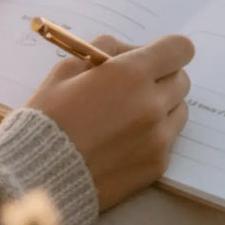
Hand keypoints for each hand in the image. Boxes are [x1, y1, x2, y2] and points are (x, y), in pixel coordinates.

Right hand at [27, 33, 194, 211]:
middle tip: (133, 86)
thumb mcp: (67, 69)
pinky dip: (154, 135)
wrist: (42, 175)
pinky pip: (169, 139)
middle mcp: (152, 104)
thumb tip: (129, 50)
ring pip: (180, 109)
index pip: (180, 49)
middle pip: (182, 79)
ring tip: (128, 115)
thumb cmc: (49, 117)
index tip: (152, 56)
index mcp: (131, 74)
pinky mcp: (158, 164)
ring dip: (162, 106)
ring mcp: (159, 137)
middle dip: (162, 77)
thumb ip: (104, 50)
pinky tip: (123, 140)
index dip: (167, 49)